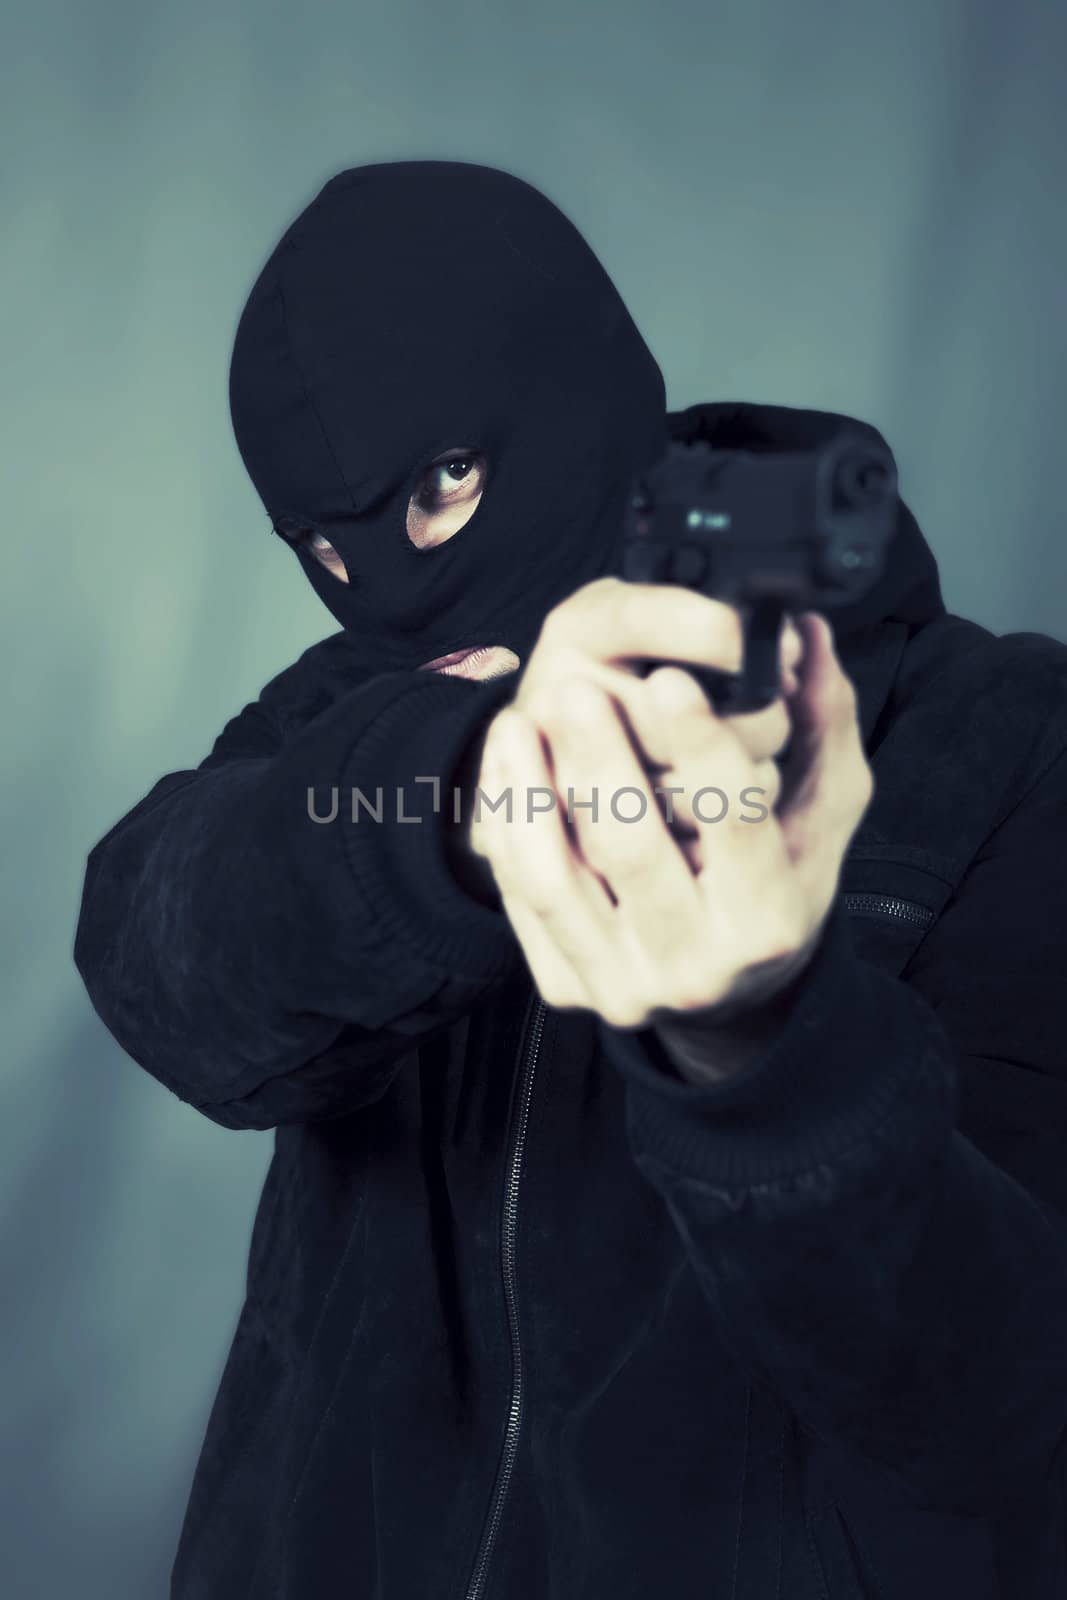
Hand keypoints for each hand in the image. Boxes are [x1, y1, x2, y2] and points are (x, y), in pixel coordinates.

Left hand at [469, 577, 871, 1076]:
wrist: (722, 991)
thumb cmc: (775, 880)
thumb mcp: (822, 811)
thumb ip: (822, 721)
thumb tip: (805, 628)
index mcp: (769, 921)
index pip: (737, 822)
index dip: (703, 745)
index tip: (670, 678)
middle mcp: (697, 966)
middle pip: (633, 849)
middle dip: (598, 761)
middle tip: (573, 689)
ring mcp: (625, 985)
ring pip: (558, 880)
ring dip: (529, 790)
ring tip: (516, 719)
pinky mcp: (567, 987)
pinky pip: (521, 898)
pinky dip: (506, 824)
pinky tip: (504, 764)